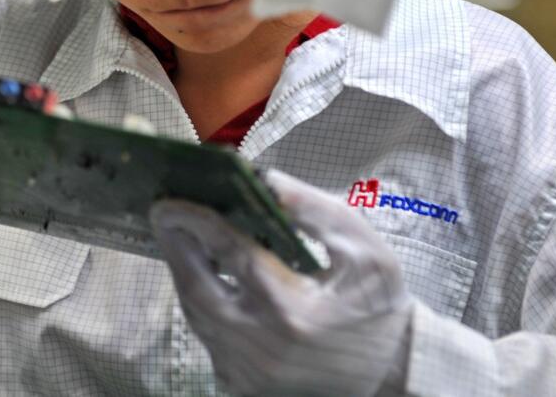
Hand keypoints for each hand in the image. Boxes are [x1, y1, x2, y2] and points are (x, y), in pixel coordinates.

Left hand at [150, 169, 413, 396]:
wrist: (391, 373)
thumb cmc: (379, 306)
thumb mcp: (365, 250)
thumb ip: (314, 211)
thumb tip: (264, 179)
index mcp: (294, 311)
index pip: (231, 254)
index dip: (197, 223)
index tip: (172, 200)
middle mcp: (263, 348)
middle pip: (197, 289)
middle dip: (175, 247)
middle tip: (164, 214)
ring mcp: (248, 373)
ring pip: (197, 316)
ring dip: (185, 274)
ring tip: (182, 238)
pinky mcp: (242, 386)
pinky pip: (209, 338)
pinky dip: (202, 304)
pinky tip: (205, 275)